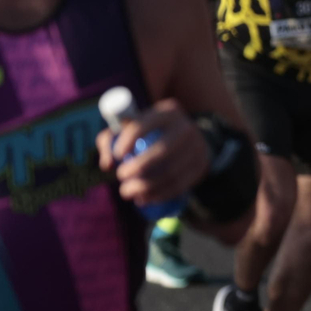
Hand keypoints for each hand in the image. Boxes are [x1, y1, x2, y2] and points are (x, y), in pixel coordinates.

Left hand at [96, 99, 211, 207]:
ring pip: (171, 172)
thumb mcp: (130, 128)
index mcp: (167, 112)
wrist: (189, 138)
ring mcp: (197, 147)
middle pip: (161, 151)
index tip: (117, 156)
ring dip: (146, 187)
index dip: (126, 142)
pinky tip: (145, 198)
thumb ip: (110, 141)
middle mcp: (185, 127)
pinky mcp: (201, 165)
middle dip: (137, 168)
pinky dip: (160, 195)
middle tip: (121, 177)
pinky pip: (180, 185)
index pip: (142, 125)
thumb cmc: (150, 133)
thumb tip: (108, 164)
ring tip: (128, 192)